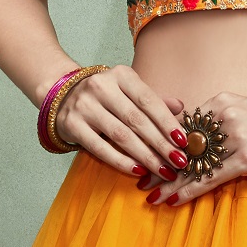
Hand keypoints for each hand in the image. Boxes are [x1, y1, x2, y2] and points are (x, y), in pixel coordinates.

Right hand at [54, 65, 188, 178]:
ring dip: (146, 156)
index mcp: (120, 75)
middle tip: (180, 162)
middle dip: (161, 144)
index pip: (148, 101)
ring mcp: (84, 105)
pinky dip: (121, 161)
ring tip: (164, 170)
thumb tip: (180, 107)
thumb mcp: (129, 91)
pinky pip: (100, 148)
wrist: (62, 96)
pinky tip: (138, 171)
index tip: (184, 142)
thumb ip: (153, 100)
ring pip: (121, 135)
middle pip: (137, 120)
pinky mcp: (72, 125)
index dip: (167, 122)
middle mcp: (101, 86)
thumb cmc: (106, 97)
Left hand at [138, 93, 246, 205]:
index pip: (182, 125)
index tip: (144, 155)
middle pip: (181, 144)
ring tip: (150, 196)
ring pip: (192, 164)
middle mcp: (224, 115)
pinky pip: (209, 177)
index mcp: (222, 102)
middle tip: (138, 179)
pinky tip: (173, 201)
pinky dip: (188, 191)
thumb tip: (203, 139)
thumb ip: (224, 121)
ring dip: (168, 183)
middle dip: (157, 164)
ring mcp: (236, 137)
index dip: (160, 143)